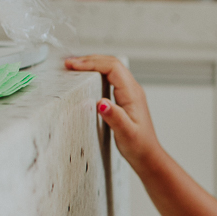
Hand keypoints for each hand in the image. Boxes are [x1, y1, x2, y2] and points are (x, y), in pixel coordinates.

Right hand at [65, 55, 161, 170]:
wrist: (148, 156)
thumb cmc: (139, 146)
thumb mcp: (126, 133)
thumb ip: (114, 117)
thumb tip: (101, 103)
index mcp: (133, 94)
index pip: (112, 67)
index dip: (91, 62)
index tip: (73, 66)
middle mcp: (132, 90)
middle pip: (111, 63)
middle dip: (89, 60)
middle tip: (68, 64)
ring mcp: (129, 93)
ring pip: (110, 68)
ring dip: (92, 64)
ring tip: (73, 66)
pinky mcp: (125, 98)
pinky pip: (110, 77)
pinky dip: (96, 72)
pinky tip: (85, 76)